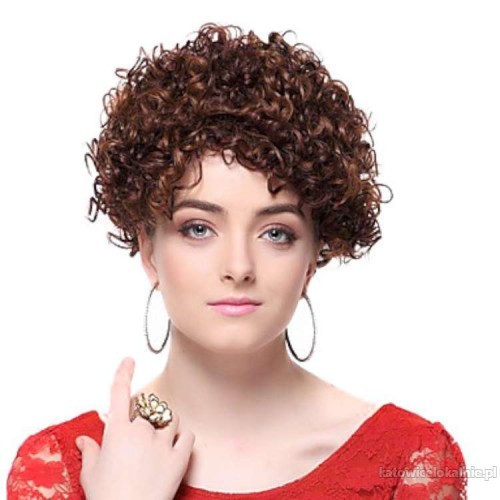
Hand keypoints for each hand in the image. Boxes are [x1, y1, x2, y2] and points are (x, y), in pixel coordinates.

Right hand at [75, 357, 194, 499]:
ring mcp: (162, 442)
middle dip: (142, 420)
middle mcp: (141, 431)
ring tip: (158, 443)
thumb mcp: (91, 474)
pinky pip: (188, 435)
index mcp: (117, 431)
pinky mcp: (180, 456)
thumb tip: (84, 441)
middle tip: (137, 443)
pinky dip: (184, 437)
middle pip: (146, 411)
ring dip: (164, 425)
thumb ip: (90, 452)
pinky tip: (178, 444)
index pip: (119, 393)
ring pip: (169, 419)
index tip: (129, 361)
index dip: (124, 373)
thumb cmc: (107, 498)